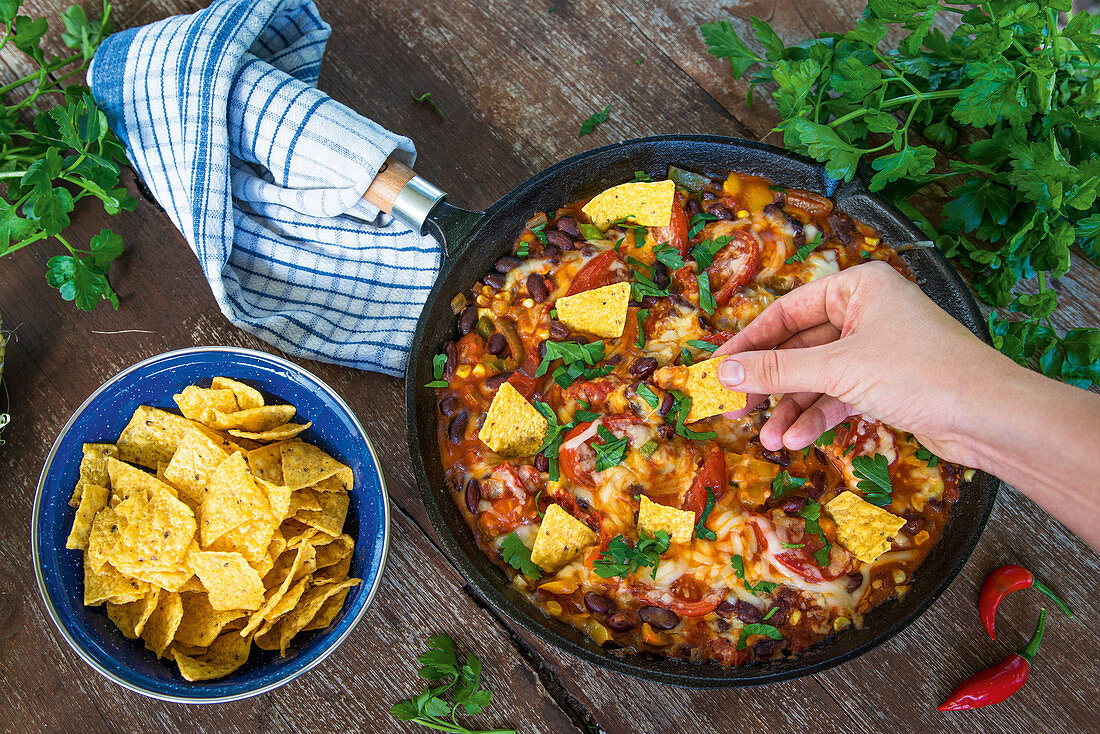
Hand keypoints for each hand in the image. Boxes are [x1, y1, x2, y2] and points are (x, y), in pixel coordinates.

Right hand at [713, 261, 1016, 465]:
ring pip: (818, 376)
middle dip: (771, 383)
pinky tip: (796, 440)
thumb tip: (724, 372)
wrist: (989, 416)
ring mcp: (877, 349)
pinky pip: (839, 396)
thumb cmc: (921, 372)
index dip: (750, 342)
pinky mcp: (887, 383)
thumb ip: (778, 370)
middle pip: (800, 346)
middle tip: (736, 408)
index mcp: (857, 288)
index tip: (719, 368)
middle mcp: (866, 312)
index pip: (786, 310)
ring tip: (768, 438)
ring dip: (792, 408)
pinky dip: (818, 417)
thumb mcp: (838, 369)